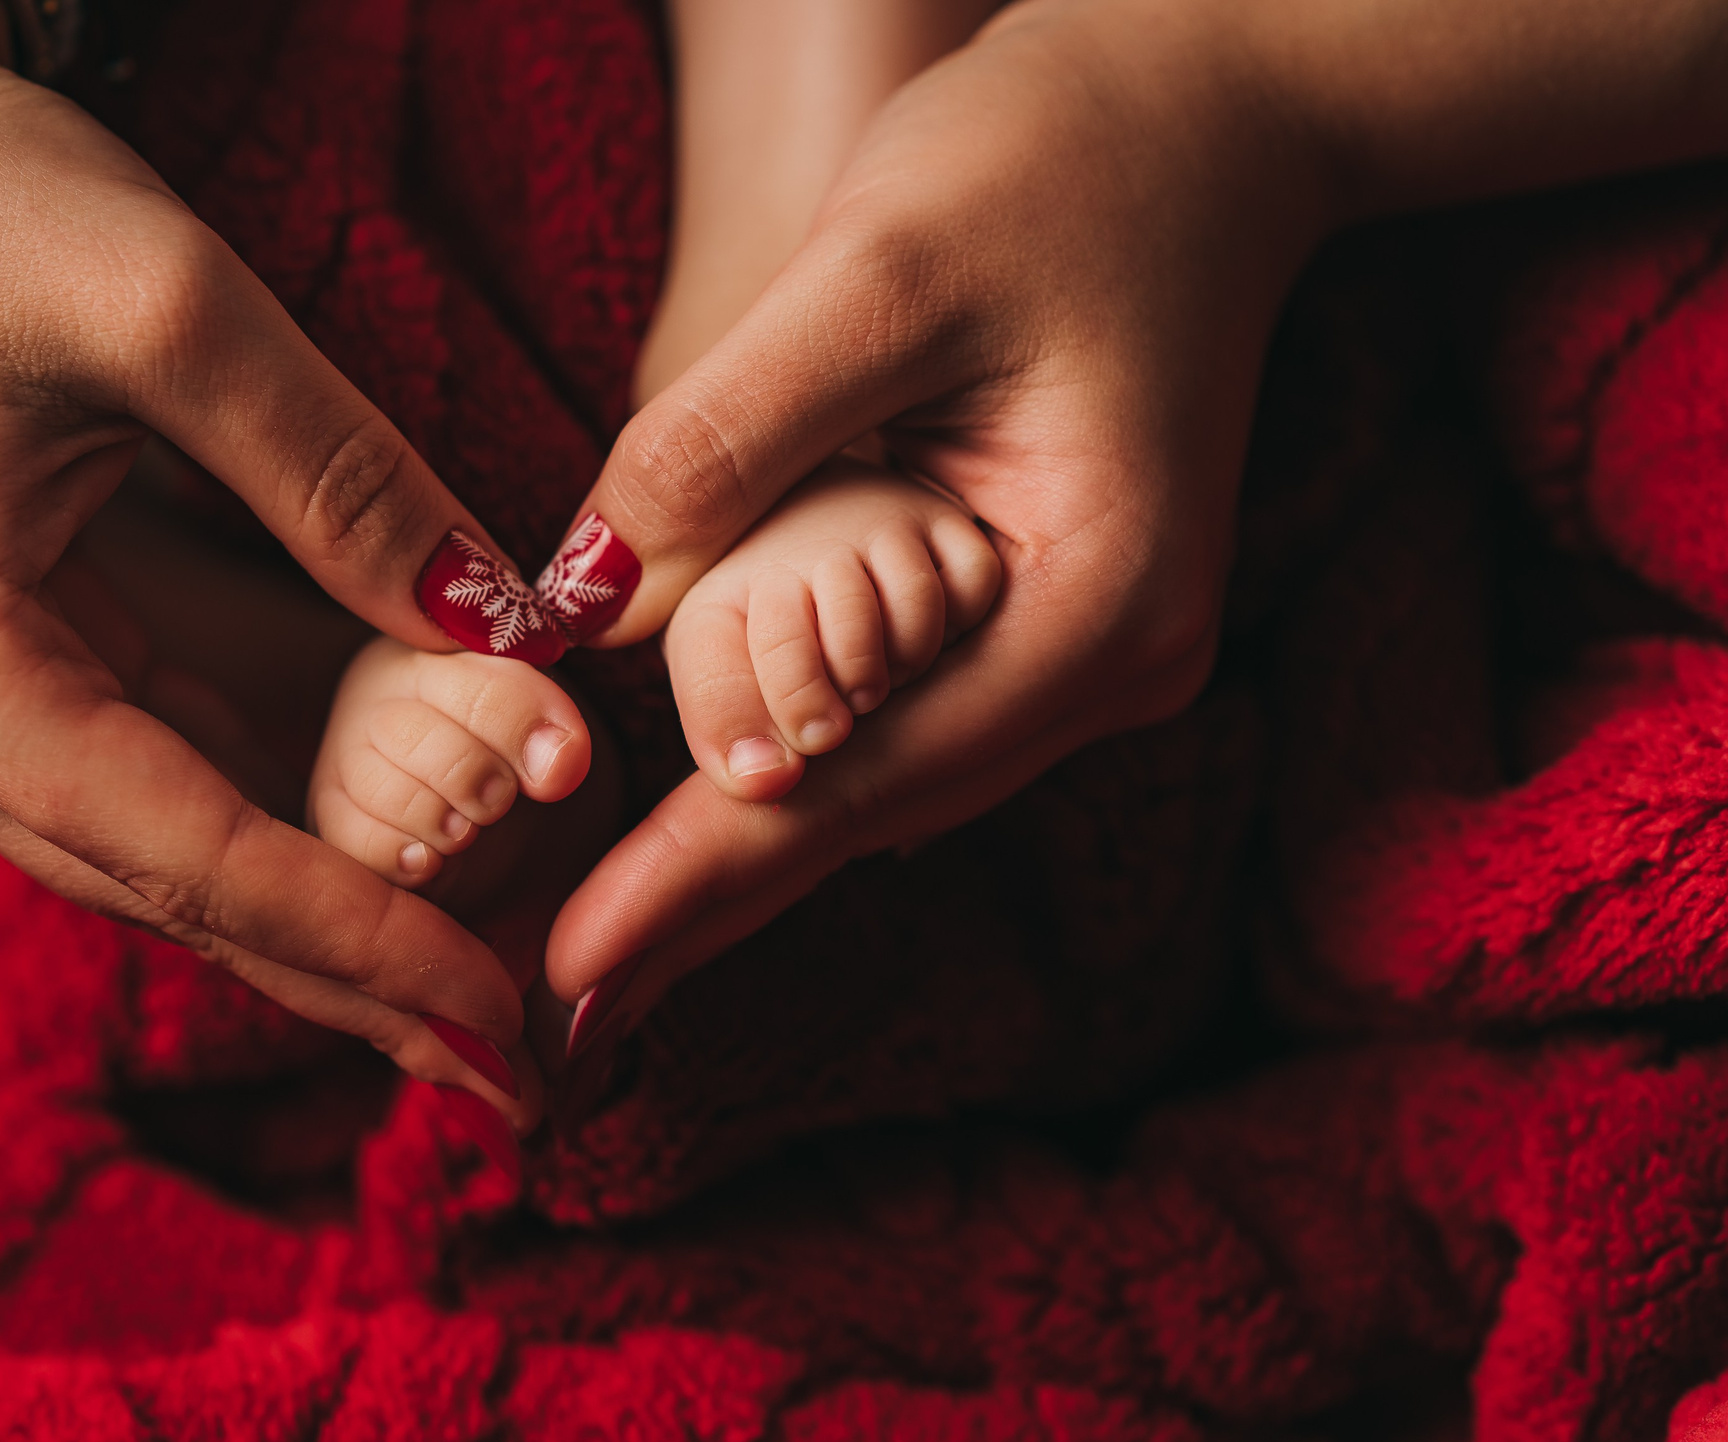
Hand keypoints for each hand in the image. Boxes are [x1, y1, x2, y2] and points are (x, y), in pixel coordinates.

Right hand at [0, 0, 546, 1125]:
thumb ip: (347, 485)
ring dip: (305, 906)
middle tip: (515, 1071)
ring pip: (144, 843)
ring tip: (460, 990)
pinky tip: (358, 855)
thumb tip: (507, 630)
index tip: (510, 1030)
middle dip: (350, 974)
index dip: (370, 951)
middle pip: (167, 890)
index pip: (199, 859)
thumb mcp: (174, 312)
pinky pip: (114, 762)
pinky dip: (245, 810)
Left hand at [551, 0, 1727, 1064]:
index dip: (697, 881)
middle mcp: (1107, 659)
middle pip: (862, 817)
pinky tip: (683, 824)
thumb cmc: (1062, 153)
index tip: (573, 978)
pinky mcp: (1030, 609)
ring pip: (873, 784)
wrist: (1211, 104)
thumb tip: (585, 597)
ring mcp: (1078, 646)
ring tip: (590, 950)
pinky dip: (776, 771)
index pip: (854, 780)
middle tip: (545, 1021)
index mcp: (1094, 600)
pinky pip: (885, 720)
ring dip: (729, 859)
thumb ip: (729, 435)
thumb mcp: (884, 266)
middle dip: (698, 906)